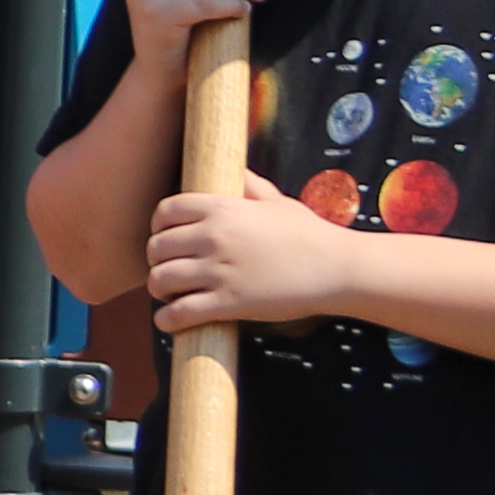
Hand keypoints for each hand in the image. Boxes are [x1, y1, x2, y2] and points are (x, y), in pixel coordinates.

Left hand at [145, 174, 360, 333]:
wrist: (338, 268)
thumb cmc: (311, 235)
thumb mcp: (277, 202)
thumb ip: (250, 186)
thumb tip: (235, 173)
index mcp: (222, 208)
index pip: (165, 211)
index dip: (158, 226)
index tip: (165, 237)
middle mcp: (213, 236)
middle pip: (157, 247)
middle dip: (158, 261)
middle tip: (169, 269)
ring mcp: (218, 270)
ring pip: (161, 280)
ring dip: (160, 290)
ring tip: (170, 295)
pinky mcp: (227, 302)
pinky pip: (179, 313)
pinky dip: (168, 319)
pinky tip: (172, 320)